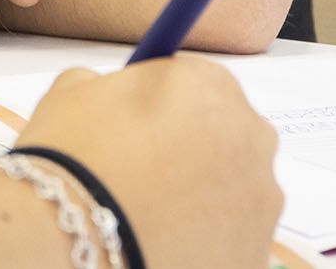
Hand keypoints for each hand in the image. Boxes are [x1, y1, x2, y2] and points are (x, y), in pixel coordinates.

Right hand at [12, 61, 283, 268]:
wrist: (74, 233)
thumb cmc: (74, 154)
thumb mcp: (74, 90)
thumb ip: (110, 85)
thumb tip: (116, 101)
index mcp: (212, 86)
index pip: (198, 84)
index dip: (164, 105)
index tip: (138, 124)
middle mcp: (251, 138)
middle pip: (226, 137)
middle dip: (193, 150)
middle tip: (143, 172)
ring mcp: (261, 201)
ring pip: (234, 192)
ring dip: (202, 198)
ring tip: (150, 215)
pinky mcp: (255, 253)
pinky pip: (232, 239)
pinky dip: (206, 240)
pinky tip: (163, 241)